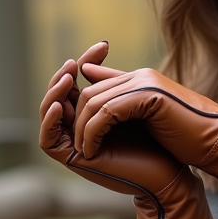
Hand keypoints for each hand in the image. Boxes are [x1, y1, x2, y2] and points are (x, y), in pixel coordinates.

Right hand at [39, 45, 217, 218]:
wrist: (169, 173)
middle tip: (76, 61)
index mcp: (95, 112)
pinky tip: (61, 104)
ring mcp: (75, 143)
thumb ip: (112, 83)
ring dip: (53, 94)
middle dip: (64, 75)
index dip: (86, 61)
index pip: (80, 82)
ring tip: (68, 78)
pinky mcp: (73, 160)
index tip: (104, 45)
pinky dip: (50, 121)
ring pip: (49, 114)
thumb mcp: (132, 102)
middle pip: (59, 94)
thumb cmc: (157, 139)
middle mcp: (81, 126)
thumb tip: (92, 57)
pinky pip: (48, 140)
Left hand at [73, 66, 217, 218]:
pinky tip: (92, 152)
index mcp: (142, 80)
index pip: (97, 81)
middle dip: (76, 120)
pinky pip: (105, 111)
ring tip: (83, 153)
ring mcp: (144, 83)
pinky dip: (93, 133)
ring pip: (93, 100)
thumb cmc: (190, 142)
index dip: (80, 105)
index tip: (77, 132)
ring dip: (83, 129)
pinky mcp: (146, 96)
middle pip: (90, 91)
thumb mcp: (152, 126)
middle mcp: (141, 76)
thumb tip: (109, 119)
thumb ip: (129, 113)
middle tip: (75, 147)